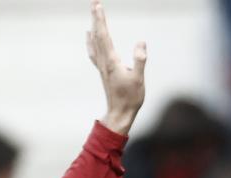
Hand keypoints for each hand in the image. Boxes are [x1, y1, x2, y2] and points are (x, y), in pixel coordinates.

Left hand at [87, 0, 145, 134]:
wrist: (119, 113)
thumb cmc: (131, 98)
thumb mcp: (139, 79)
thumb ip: (140, 60)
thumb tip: (141, 42)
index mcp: (111, 61)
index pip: (104, 35)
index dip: (100, 19)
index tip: (98, 5)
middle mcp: (104, 61)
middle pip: (97, 35)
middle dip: (96, 18)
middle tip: (94, 3)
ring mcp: (102, 66)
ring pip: (94, 41)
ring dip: (94, 26)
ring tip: (93, 14)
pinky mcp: (103, 70)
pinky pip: (93, 50)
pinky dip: (90, 40)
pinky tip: (89, 35)